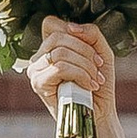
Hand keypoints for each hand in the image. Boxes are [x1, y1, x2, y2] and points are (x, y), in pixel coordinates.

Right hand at [25, 16, 118, 137]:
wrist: (100, 114)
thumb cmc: (99, 83)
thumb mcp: (101, 51)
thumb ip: (91, 33)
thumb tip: (72, 27)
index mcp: (50, 47)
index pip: (52, 23)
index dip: (75, 33)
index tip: (93, 51)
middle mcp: (39, 57)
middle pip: (58, 36)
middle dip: (85, 51)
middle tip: (98, 68)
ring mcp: (35, 70)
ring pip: (60, 52)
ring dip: (85, 66)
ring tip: (95, 80)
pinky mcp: (38, 83)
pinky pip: (60, 68)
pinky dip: (80, 74)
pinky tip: (88, 86)